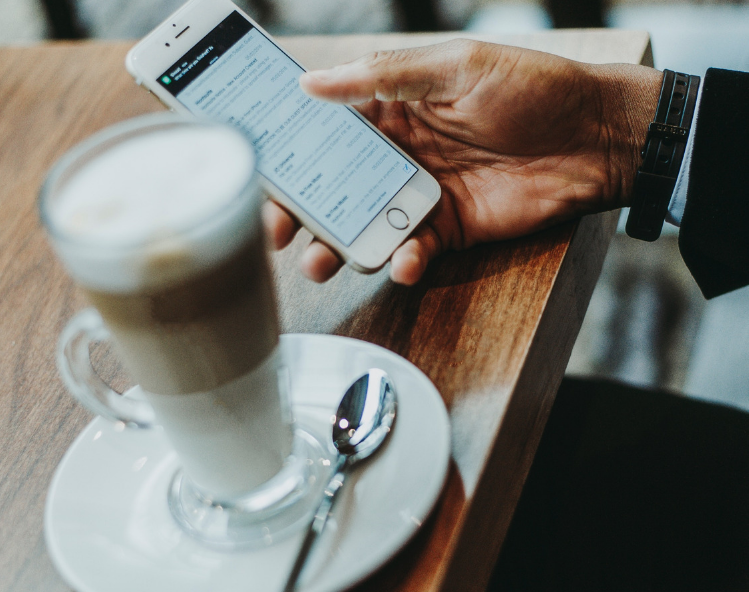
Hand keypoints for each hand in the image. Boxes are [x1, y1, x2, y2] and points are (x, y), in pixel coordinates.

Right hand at [268, 39, 661, 284]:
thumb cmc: (531, 88)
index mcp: (392, 112)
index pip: (327, 136)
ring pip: (364, 229)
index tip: (262, 175)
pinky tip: (405, 261)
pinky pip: (412, 252)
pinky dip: (403, 262)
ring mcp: (420, 198)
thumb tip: (312, 82)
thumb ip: (383, 76)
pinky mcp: (447, 231)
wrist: (592, 140)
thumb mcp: (455, 67)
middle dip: (302, 214)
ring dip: (339, 249)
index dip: (292, 156)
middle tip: (278, 234)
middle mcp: (398, 158)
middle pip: (335, 190)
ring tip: (320, 263)